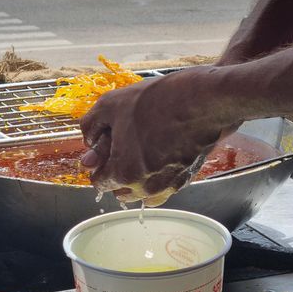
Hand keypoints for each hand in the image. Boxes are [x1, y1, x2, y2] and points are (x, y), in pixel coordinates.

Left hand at [80, 65, 238, 206]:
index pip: (99, 183)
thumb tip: (89, 140)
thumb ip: (91, 125)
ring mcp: (170, 184)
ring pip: (143, 192)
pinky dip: (156, 176)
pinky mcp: (188, 177)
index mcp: (125, 173)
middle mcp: (147, 186)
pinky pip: (164, 186)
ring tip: (139, 151)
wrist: (204, 99)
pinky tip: (158, 152)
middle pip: (121, 191)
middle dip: (115, 173)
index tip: (101, 152)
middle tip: (120, 147)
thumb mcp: (110, 105)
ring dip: (136, 178)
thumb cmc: (156, 101)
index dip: (97, 165)